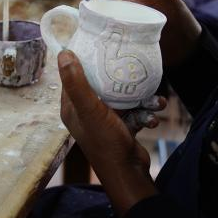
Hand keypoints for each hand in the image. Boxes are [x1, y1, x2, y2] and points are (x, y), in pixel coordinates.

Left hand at [57, 50, 156, 214]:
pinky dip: (146, 112)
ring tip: (154, 99)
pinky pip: (135, 111)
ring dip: (141, 98)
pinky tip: (154, 115)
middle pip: (100, 83)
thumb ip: (76, 83)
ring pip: (123, 97)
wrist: (129, 174)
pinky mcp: (123, 127)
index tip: (98, 43)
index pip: (73, 76)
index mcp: (72, 108)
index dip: (83, 59)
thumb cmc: (106, 143)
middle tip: (131, 62)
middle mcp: (86, 113)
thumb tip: (63, 53)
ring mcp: (105, 120)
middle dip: (118, 76)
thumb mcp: (90, 109)